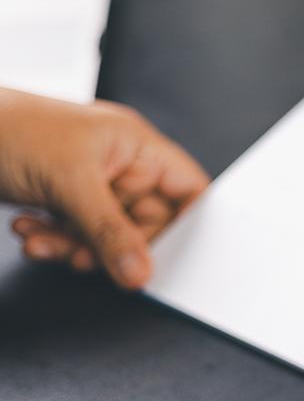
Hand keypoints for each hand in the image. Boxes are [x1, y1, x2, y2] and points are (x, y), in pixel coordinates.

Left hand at [0, 89, 208, 288]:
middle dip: (114, 246)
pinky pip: (78, 235)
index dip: (189, 223)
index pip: (189, 189)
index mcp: (137, 146)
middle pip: (147, 223)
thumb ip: (109, 232)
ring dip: (76, 247)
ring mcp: (94, 184)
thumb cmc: (8, 126)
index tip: (174, 257)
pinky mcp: (65, 201)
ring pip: (108, 236)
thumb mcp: (70, 182)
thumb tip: (141, 274)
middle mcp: (121, 165)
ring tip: (43, 241)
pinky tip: (30, 230)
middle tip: (85, 256)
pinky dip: (55, 241)